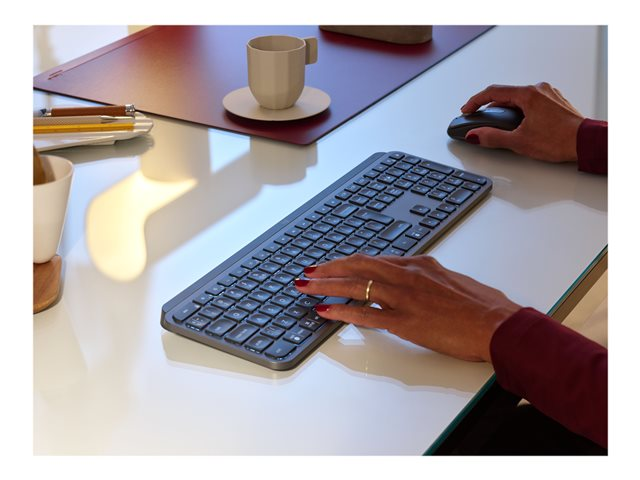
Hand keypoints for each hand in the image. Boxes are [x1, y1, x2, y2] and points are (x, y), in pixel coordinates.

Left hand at [296, 254, 521, 362]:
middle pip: (358, 265)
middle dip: (329, 267)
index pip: (375, 259)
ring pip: (356, 285)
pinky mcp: (405, 321)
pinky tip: (325, 312)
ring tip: (307, 286)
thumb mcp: (452, 283)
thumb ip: (429, 281)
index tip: (333, 264)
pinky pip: (365, 314)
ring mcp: (404, 297)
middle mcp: (408, 275)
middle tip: (309, 271)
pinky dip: (341, 312)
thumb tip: (417, 285)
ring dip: (326, 285)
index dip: (349, 262)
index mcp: (419, 265)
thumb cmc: (483, 306)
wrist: (498, 324)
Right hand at [460, 82, 583, 162]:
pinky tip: (520, 125)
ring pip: (519, 99)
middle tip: (480, 120)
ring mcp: (549, 95)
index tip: (467, 110)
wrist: (586, 143)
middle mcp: (539, 90)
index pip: (493, 92)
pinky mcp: (556, 103)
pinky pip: (531, 102)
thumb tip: (475, 135)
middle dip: (490, 108)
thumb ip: (492, 137)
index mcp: (528, 94)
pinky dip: (520, 111)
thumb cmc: (560, 140)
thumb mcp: (519, 142)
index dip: (475, 101)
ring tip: (501, 127)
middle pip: (506, 95)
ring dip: (506, 110)